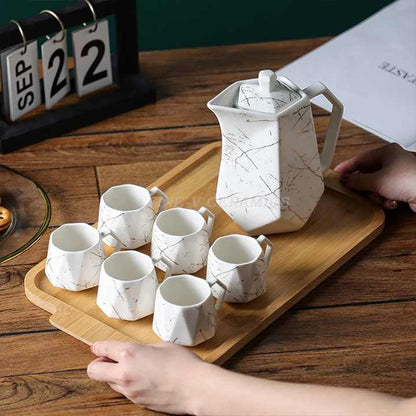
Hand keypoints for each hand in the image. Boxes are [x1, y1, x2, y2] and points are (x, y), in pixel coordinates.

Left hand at [87, 341, 207, 413]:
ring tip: (130, 368)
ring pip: (109, 383)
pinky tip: (142, 378)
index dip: (97, 346)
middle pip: (94, 370)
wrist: (196, 389)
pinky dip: (127, 384)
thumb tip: (139, 352)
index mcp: (130, 354)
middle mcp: (124, 373)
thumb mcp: (163, 345)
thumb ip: (145, 348)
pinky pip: (124, 392)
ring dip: (113, 375)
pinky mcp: (137, 402)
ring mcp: (130, 391)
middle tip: (107, 359)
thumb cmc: (183, 364)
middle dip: (97, 364)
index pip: (103, 349)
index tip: (96, 346)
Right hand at [335, 143, 415, 211]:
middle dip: (364, 186)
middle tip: (356, 191)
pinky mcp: (402, 187)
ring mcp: (398, 174)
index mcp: (386, 152)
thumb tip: (345, 180)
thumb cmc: (410, 180)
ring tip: (380, 198)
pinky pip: (385, 193)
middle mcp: (392, 161)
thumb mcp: (376, 181)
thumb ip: (356, 181)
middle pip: (367, 174)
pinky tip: (391, 201)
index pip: (360, 158)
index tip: (336, 173)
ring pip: (375, 185)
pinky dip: (386, 199)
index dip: (347, 167)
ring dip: (376, 195)